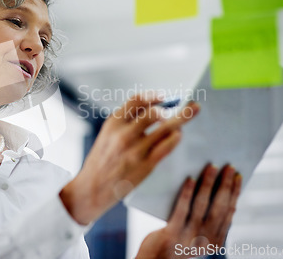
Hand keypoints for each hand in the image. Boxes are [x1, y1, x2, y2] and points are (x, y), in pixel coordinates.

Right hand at [60, 93, 199, 224]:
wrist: (93, 187)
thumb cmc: (102, 160)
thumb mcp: (107, 134)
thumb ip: (126, 121)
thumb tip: (151, 108)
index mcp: (113, 123)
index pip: (137, 100)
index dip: (154, 96)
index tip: (164, 96)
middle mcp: (124, 134)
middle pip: (155, 113)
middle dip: (176, 107)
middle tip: (189, 104)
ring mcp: (136, 149)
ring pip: (166, 128)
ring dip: (181, 120)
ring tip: (189, 115)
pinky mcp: (145, 164)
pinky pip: (167, 146)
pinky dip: (176, 137)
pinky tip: (178, 135)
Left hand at [135, 164, 241, 258]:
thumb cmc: (174, 241)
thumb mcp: (195, 234)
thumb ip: (205, 218)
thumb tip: (214, 186)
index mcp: (215, 241)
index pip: (229, 212)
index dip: (234, 192)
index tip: (238, 175)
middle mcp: (206, 240)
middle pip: (219, 207)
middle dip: (225, 185)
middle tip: (229, 166)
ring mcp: (189, 238)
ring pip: (202, 206)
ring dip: (208, 184)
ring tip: (211, 167)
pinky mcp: (171, 235)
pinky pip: (182, 210)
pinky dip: (187, 193)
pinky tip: (190, 179)